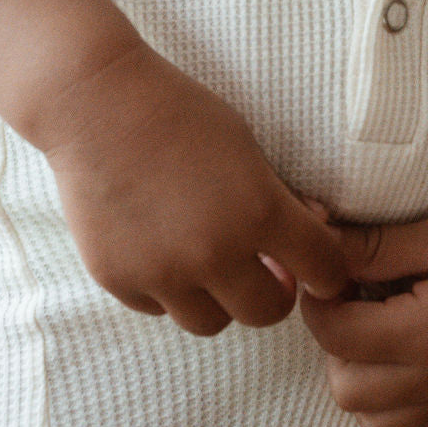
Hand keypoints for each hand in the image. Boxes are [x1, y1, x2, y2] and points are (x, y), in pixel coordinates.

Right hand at [43, 41, 349, 334]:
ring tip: (208, 259)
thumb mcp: (245, 144)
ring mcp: (163, 272)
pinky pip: (159, 307)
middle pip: (265, 313)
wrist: (98, 105)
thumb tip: (306, 233)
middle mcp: (214, 252)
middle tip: (266, 271)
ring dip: (218, 298)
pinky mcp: (119, 280)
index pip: (322, 268)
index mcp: (258, 210)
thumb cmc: (180, 112)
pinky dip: (167, 289)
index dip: (329, 272)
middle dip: (273, 293)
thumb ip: (275, 197)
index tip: (322, 271)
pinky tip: (161, 247)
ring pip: (210, 322)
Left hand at [300, 192, 427, 426]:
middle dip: (335, 339)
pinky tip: (403, 365)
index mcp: (427, 335)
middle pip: (345, 387)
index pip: (335, 334)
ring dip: (360, 378)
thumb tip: (316, 239)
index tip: (330, 267)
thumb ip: (372, 245)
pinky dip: (394, 411)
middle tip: (354, 294)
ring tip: (378, 328)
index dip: (319, 296)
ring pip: (371, 421)